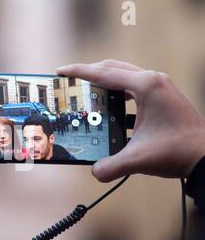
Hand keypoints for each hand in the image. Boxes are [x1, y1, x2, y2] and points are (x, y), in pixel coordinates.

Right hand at [57, 60, 204, 181]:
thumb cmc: (178, 151)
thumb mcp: (138, 159)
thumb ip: (111, 166)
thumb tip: (95, 172)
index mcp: (146, 86)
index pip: (104, 73)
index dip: (79, 72)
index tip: (61, 71)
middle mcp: (153, 81)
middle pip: (113, 68)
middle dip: (89, 73)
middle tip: (71, 81)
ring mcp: (160, 87)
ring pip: (124, 75)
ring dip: (104, 81)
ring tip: (88, 91)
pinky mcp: (163, 96)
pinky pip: (133, 87)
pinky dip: (118, 92)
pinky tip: (112, 107)